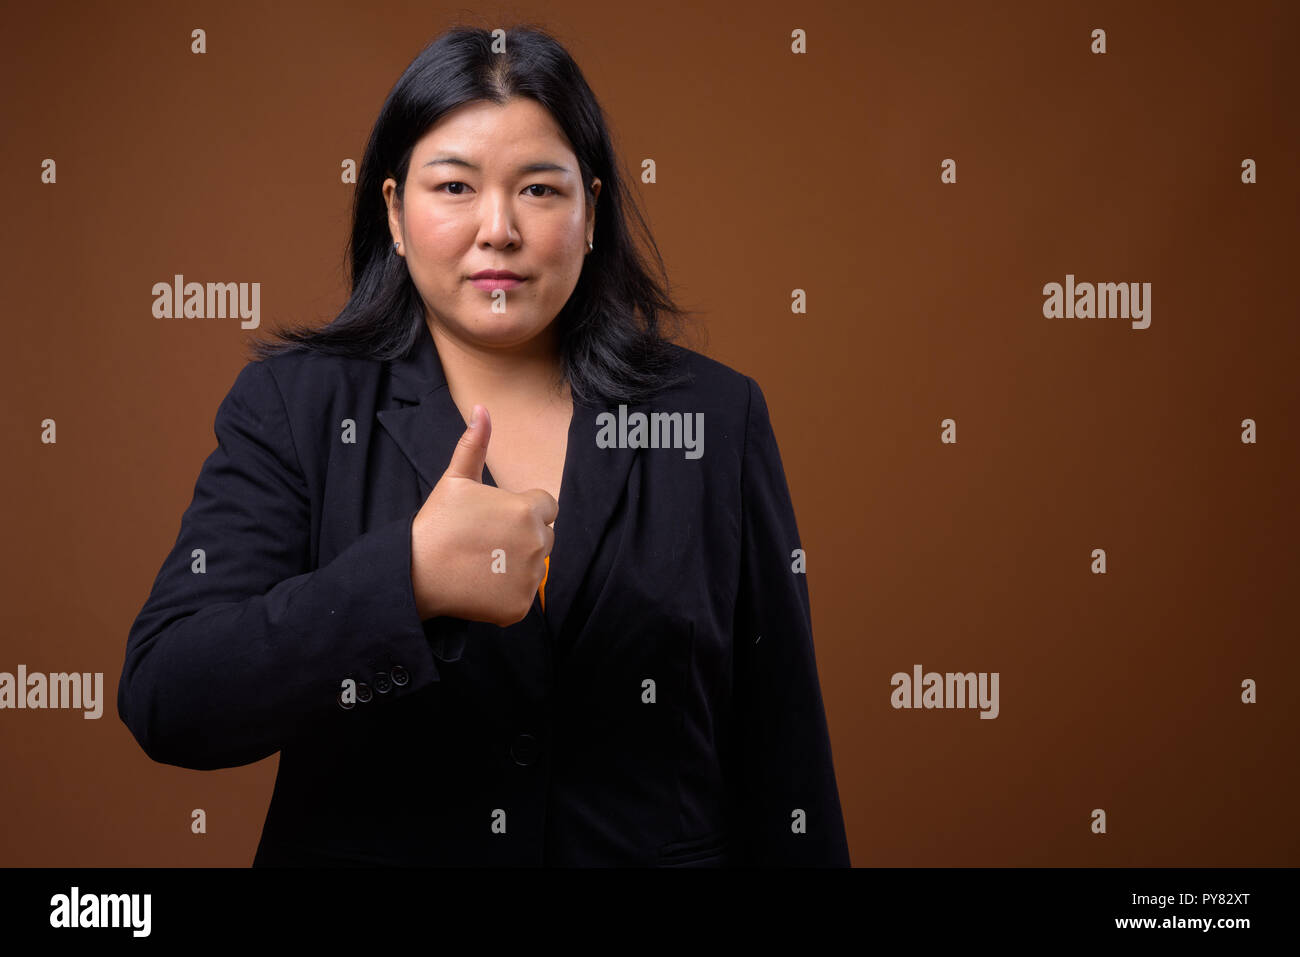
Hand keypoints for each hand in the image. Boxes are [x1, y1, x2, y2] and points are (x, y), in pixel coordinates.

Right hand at [410, 405, 556, 626]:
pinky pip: (523, 595)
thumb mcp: (455, 480)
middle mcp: (537, 543)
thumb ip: (475, 445)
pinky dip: (507, 594)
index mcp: (527, 510)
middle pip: (545, 537)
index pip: (547, 507)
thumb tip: (482, 409)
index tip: (495, 519)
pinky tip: (481, 585)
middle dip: (523, 537)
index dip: (523, 510)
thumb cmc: (436, 524)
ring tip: (482, 563)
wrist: (415, 573)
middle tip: (486, 542)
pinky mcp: (521, 606)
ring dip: (517, 565)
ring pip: (536, 566)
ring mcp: (531, 578)